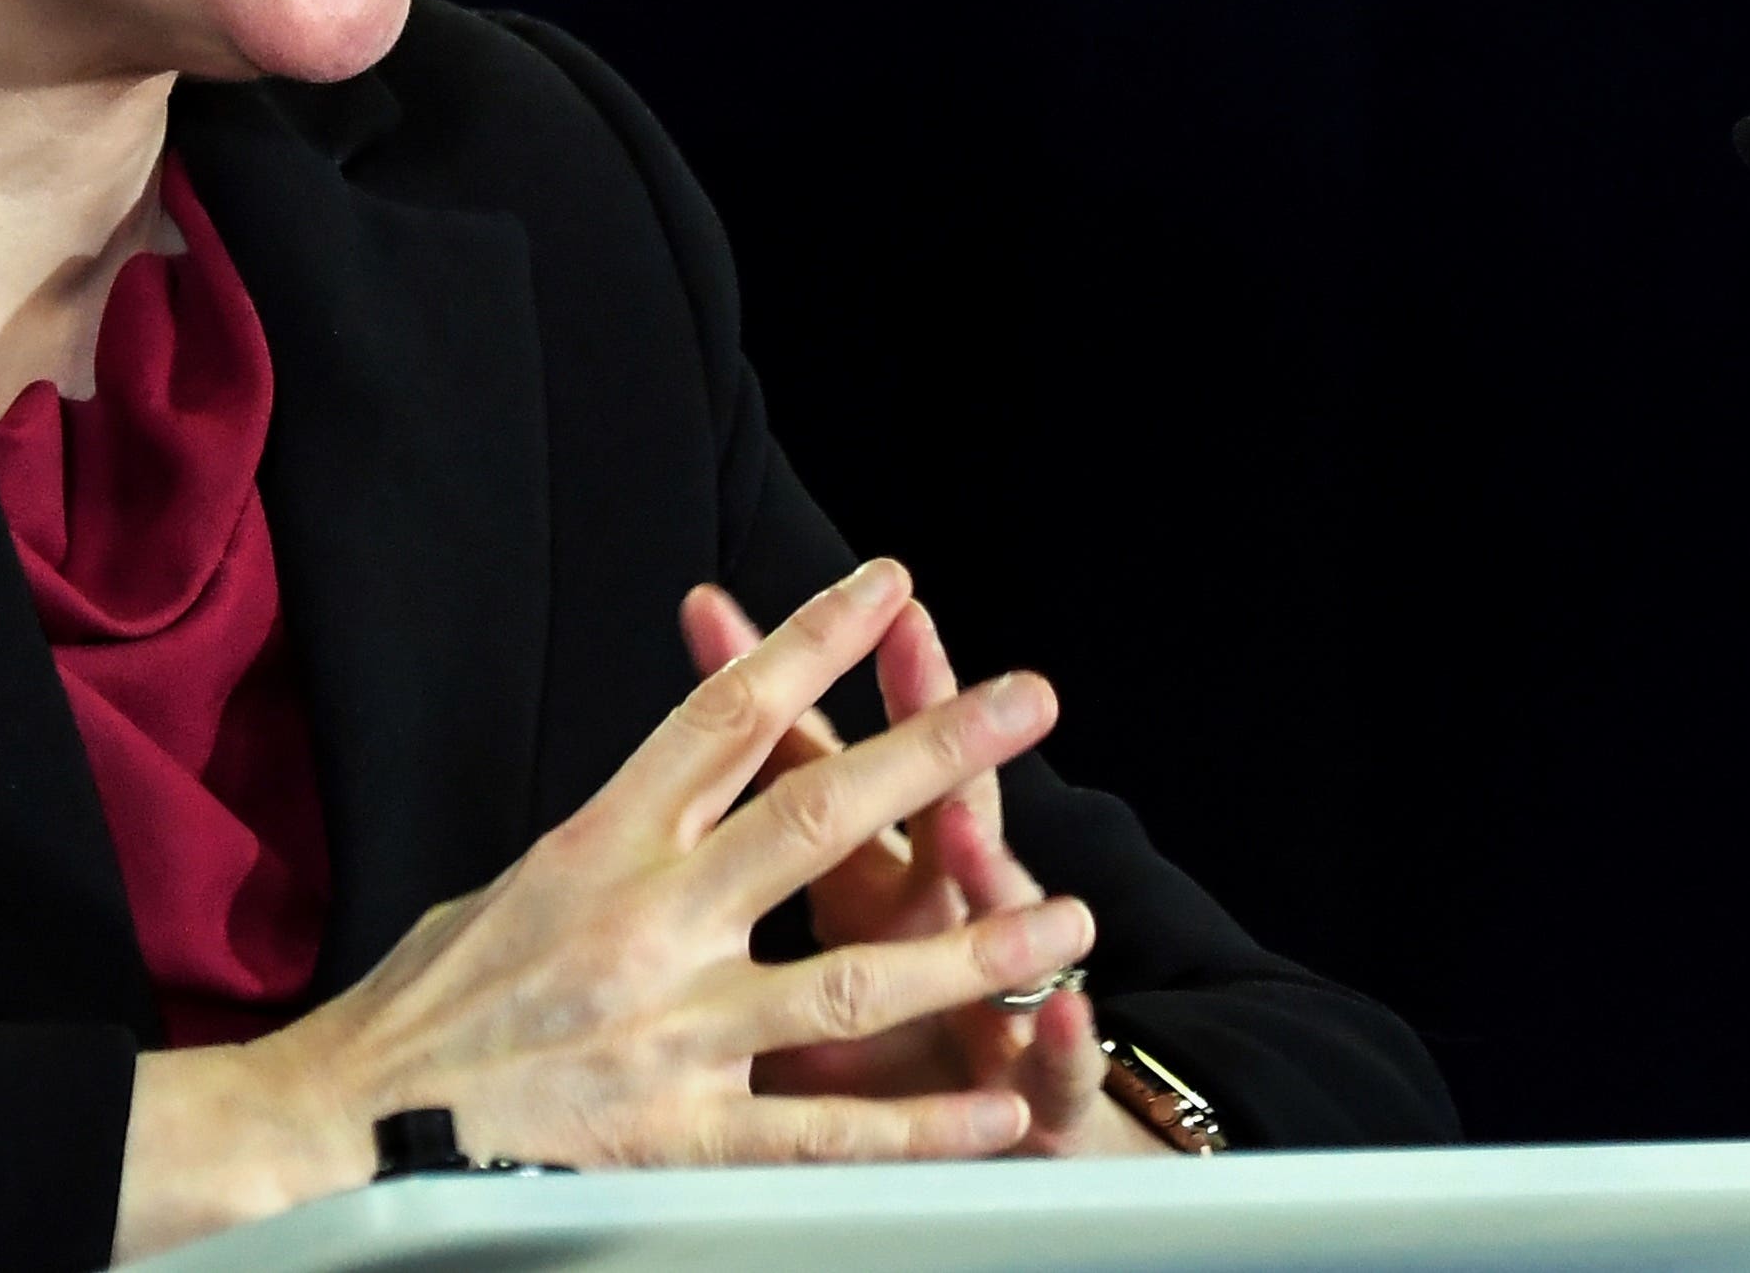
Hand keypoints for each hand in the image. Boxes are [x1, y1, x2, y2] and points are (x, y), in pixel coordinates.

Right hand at [114, 559, 1093, 1257]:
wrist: (342, 1133)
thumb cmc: (427, 1009)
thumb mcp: (518, 883)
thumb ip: (622, 838)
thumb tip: (698, 776)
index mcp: (601, 844)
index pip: (724, 717)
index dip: (814, 641)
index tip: (890, 585)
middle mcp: (643, 922)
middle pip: (813, 814)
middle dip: (932, 752)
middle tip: (1027, 702)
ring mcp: (666, 1032)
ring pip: (849, 980)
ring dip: (972, 948)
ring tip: (1068, 918)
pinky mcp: (672, 1141)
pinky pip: (818, 1136)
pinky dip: (917, 1129)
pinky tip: (998, 1112)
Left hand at [680, 584, 1173, 1158]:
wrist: (1009, 1142)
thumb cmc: (887, 1050)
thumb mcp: (809, 963)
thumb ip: (762, 869)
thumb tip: (682, 771)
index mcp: (870, 883)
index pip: (821, 765)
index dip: (784, 689)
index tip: (727, 607)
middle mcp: (941, 916)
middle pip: (934, 803)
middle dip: (932, 724)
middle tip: (914, 633)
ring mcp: (994, 991)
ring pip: (993, 922)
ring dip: (988, 868)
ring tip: (969, 818)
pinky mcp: (1038, 1087)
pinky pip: (1049, 1065)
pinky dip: (1060, 1040)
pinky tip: (1067, 1013)